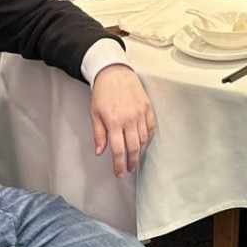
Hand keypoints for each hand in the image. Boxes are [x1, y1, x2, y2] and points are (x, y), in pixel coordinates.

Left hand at [89, 62, 156, 177]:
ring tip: (135, 159)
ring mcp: (140, 113)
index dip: (119, 165)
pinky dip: (148, 139)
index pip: (119, 150)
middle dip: (131, 162)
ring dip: (140, 152)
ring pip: (144, 139)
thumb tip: (100, 152)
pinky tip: (144, 144)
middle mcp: (129, 119)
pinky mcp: (148, 108)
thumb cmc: (103, 93)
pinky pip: (151, 128)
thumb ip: (99, 134)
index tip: (119, 173)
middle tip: (128, 169)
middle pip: (134, 148)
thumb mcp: (95, 114)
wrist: (115, 73)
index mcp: (114, 122)